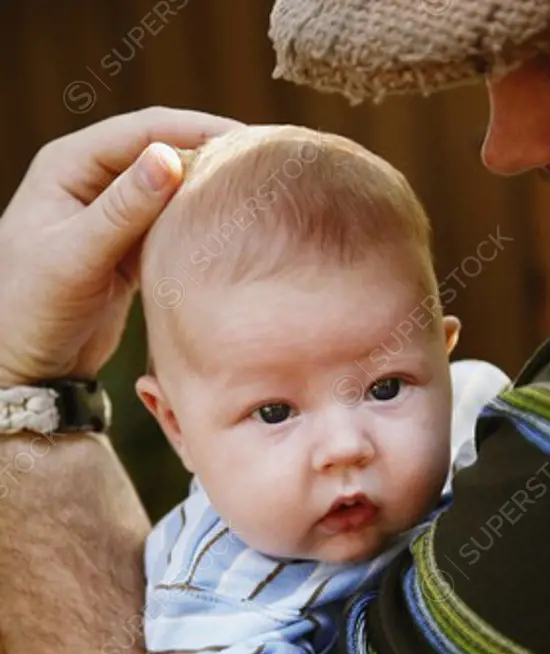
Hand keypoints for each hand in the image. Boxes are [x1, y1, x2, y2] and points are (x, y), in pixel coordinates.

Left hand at [0, 107, 241, 383]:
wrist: (28, 367)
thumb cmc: (32, 310)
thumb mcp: (74, 257)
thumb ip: (122, 210)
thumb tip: (170, 159)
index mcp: (68, 166)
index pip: (141, 131)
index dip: (195, 129)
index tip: (246, 141)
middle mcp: (91, 181)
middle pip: (160, 153)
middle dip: (208, 156)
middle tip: (261, 167)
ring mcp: (112, 216)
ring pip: (169, 190)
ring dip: (206, 191)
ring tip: (254, 195)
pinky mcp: (128, 250)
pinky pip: (169, 225)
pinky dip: (196, 225)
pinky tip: (229, 230)